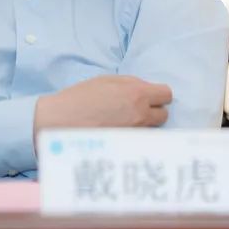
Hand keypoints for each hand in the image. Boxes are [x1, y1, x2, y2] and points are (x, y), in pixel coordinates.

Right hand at [34, 75, 172, 135]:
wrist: (61, 121)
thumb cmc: (81, 97)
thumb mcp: (107, 80)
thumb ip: (130, 84)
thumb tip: (144, 89)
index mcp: (137, 94)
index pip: (166, 94)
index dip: (158, 94)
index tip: (149, 96)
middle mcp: (141, 115)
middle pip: (164, 114)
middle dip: (153, 111)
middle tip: (136, 110)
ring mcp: (135, 134)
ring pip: (153, 130)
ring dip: (145, 125)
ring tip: (125, 122)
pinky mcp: (127, 147)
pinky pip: (140, 141)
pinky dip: (134, 137)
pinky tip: (120, 133)